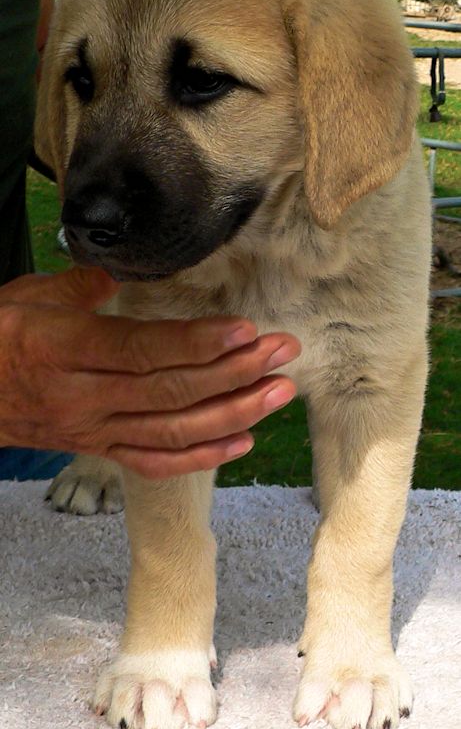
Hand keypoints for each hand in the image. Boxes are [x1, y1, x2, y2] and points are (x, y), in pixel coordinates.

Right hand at [0, 267, 300, 476]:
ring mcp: (92, 429)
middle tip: (283, 353)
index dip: (195, 343)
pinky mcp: (98, 449)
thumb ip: (81, 284)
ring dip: (232, 414)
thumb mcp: (28, 297)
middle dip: (234, 374)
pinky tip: (242, 440)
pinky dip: (200, 456)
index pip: (140, 350)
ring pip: (171, 431)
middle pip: (169, 392)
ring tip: (279, 393)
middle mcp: (82, 396)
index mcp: (63, 348)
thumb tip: (123, 268)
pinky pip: (154, 461)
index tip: (244, 331)